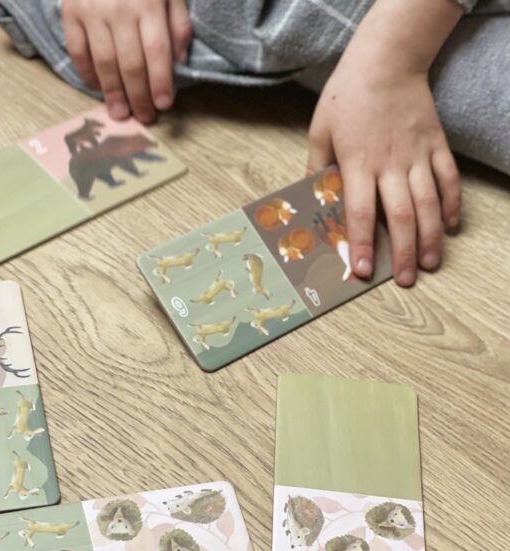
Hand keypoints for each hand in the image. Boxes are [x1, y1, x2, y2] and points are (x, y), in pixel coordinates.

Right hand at [62, 0, 191, 123]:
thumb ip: (177, 24)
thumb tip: (179, 62)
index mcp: (148, 2)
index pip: (157, 51)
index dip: (161, 81)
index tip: (164, 104)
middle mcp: (119, 9)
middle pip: (131, 64)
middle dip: (139, 96)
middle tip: (145, 118)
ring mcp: (91, 11)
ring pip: (104, 63)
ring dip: (113, 93)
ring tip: (120, 113)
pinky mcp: (70, 13)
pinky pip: (78, 52)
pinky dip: (88, 74)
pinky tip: (98, 88)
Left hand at [307, 0, 462, 286]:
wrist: (386, 60)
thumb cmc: (347, 96)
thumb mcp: (320, 131)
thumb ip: (316, 167)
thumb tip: (310, 197)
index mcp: (357, 164)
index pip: (360, 212)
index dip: (361, 244)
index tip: (361, 270)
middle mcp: (390, 164)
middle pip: (401, 215)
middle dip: (404, 252)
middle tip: (406, 280)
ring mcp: (417, 155)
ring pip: (428, 202)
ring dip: (431, 237)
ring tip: (431, 264)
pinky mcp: (436, 144)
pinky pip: (449, 178)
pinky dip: (451, 203)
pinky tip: (450, 226)